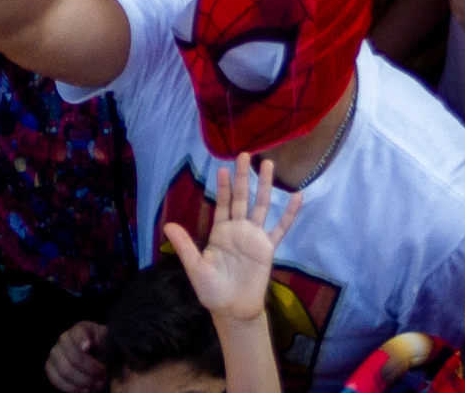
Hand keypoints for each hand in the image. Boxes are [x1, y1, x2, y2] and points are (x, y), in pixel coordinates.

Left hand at [159, 152, 304, 323]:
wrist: (233, 309)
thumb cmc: (212, 290)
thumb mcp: (196, 267)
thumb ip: (185, 245)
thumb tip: (167, 225)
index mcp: (220, 232)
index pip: (223, 204)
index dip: (224, 187)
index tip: (224, 168)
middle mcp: (238, 230)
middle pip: (242, 198)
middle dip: (243, 177)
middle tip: (246, 155)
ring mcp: (255, 237)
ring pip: (261, 206)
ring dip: (265, 186)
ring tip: (268, 165)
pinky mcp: (268, 248)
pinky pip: (281, 227)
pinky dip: (289, 213)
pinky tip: (297, 196)